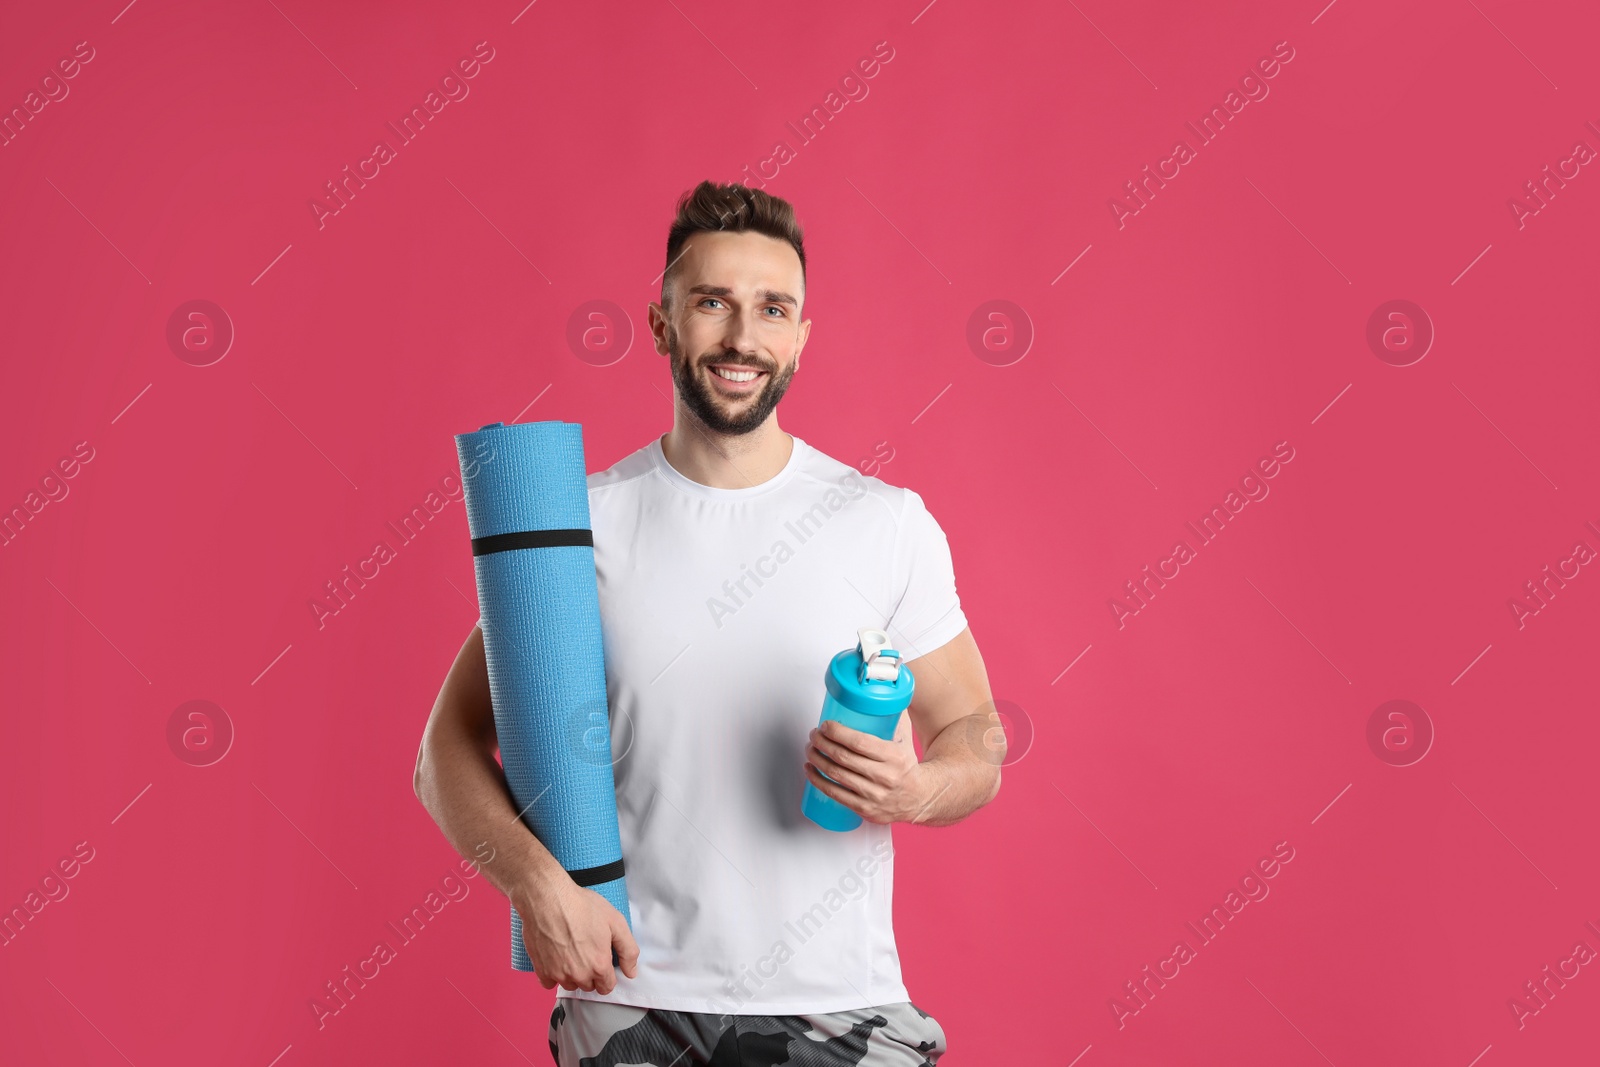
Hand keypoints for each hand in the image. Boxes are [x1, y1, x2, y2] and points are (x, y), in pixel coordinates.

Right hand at [511, 875, 637, 993]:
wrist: (549, 899)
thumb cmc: (582, 906)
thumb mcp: (616, 922)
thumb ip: (628, 950)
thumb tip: (631, 972)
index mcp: (599, 965)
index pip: (607, 987)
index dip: (607, 976)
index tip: (602, 962)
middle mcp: (579, 975)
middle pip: (589, 986)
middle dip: (591, 974)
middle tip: (586, 951)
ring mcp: (558, 974)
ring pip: (570, 985)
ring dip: (572, 975)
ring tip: (571, 952)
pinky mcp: (541, 970)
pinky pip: (549, 983)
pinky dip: (553, 975)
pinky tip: (555, 957)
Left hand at [804, 718, 928, 824]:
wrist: (920, 797)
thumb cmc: (907, 765)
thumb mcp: (905, 740)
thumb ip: (892, 716)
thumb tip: (880, 694)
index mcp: (894, 756)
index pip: (859, 742)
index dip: (837, 732)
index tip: (826, 725)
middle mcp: (884, 777)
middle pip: (843, 758)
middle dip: (822, 743)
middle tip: (814, 735)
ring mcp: (873, 795)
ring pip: (836, 775)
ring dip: (817, 759)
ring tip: (811, 749)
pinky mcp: (864, 809)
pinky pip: (835, 794)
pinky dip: (818, 781)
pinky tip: (810, 770)